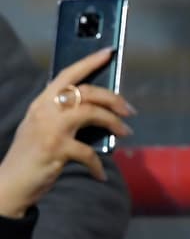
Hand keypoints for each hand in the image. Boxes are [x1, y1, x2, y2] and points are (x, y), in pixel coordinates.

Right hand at [0, 49, 134, 218]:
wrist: (9, 185)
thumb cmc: (32, 155)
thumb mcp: (43, 128)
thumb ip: (63, 114)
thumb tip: (101, 108)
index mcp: (41, 102)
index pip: (67, 74)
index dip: (89, 62)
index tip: (109, 52)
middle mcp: (44, 110)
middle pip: (86, 92)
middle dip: (113, 98)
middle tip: (129, 110)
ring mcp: (50, 128)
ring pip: (91, 113)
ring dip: (114, 122)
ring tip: (125, 132)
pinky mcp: (56, 149)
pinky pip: (88, 152)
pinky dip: (98, 164)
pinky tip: (101, 174)